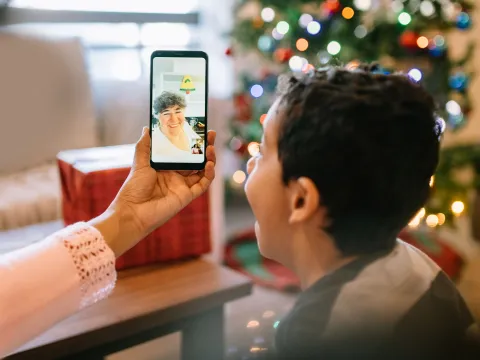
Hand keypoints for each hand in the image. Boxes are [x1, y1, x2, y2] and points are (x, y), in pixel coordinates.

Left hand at [90, 127, 215, 256]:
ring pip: (202, 171)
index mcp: (166, 168)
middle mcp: (176, 176)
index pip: (183, 152)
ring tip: (211, 148)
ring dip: (209, 159)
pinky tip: (210, 164)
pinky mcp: (186, 196)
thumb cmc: (133, 189)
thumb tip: (147, 128)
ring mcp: (183, 186)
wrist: (132, 211)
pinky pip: (202, 185)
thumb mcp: (139, 163)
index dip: (192, 142)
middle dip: (205, 147)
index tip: (198, 129)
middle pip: (196, 160)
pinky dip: (209, 175)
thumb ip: (144, 146)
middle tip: (210, 134)